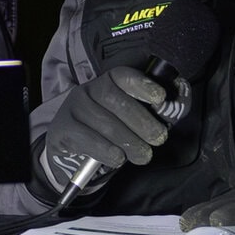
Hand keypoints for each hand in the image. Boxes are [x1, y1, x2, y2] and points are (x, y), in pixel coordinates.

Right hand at [39, 67, 168, 189]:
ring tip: (143, 155)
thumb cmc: (104, 137)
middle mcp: (86, 92)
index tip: (161, 98)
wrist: (68, 157)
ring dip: (129, 141)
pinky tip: (118, 158)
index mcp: (105, 84)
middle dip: (142, 121)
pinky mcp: (61, 131)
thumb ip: (147, 117)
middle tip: (159, 138)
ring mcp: (71, 110)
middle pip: (114, 99)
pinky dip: (106, 150)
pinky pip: (86, 139)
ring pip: (104, 122)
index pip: (122, 76)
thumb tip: (173, 111)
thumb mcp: (125, 123)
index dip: (142, 84)